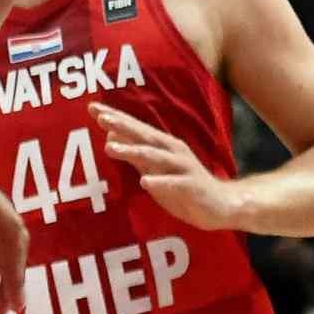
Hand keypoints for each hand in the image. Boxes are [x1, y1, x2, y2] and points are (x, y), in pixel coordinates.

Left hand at [93, 103, 238, 229]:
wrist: (221, 206)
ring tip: (110, 147)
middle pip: (143, 135)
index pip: (134, 128)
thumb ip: (134, 153)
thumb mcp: (154, 168)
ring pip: (155, 156)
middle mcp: (172, 151)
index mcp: (162, 145)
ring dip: (133, 150)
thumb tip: (109, 136)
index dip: (115, 117)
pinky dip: (159, 181)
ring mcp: (183, 168)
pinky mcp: (191, 187)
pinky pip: (173, 184)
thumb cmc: (182, 186)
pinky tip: (144, 181)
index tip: (92, 107)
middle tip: (101, 117)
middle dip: (122, 125)